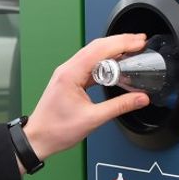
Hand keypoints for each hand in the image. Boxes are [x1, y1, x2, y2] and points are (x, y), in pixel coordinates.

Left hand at [23, 33, 150, 163]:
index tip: (138, 42)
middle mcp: (67, 69)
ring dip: (112, 49)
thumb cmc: (56, 129)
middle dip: (120, 41)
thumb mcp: (93, 119)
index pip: (100, 50)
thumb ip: (119, 106)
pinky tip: (115, 63)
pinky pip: (89, 63)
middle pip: (97, 46)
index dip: (122, 43)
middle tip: (139, 41)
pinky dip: (105, 60)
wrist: (38, 138)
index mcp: (71, 74)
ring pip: (93, 53)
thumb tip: (140, 98)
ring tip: (131, 48)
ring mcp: (67, 73)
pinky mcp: (69, 79)